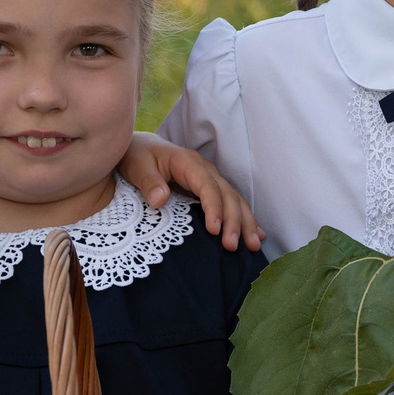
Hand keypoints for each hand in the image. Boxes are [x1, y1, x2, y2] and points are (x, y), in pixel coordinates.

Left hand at [121, 134, 262, 250]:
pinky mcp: (211, 189)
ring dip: (246, 223)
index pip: (207, 186)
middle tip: (233, 245)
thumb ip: (148, 182)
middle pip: (227, 195)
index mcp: (188, 162)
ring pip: (235, 200)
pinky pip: (232, 203)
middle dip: (234, 221)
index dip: (214, 208)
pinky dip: (246, 219)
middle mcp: (205, 170)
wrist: (141, 149)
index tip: (214, 231)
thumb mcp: (137, 166)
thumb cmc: (138, 157)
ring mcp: (211, 179)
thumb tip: (161, 199)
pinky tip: (257, 234)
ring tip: (254, 245)